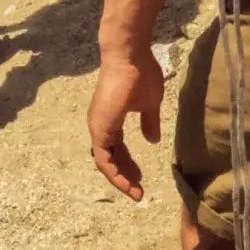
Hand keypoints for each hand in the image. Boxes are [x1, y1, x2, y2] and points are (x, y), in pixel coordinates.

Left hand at [86, 45, 163, 200]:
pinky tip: (127, 182)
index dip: (128, 165)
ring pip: (105, 163)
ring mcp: (98, 127)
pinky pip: (103, 159)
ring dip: (120, 179)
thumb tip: (152, 140)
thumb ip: (149, 122)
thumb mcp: (149, 104)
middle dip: (125, 176)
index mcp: (110, 120)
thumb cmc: (140, 75)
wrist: (130, 58)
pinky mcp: (99, 129)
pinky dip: (114, 173)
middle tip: (139, 190)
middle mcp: (101, 126)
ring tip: (135, 191)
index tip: (142, 178)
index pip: (116, 150)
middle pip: (110, 159)